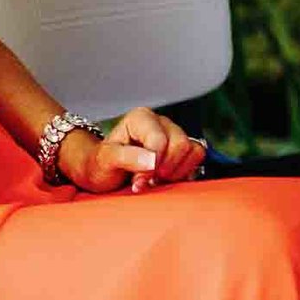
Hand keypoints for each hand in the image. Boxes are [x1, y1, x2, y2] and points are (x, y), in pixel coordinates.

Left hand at [58, 106, 206, 194]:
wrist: (103, 173)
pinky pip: (198, 157)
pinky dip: (186, 172)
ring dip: (176, 171)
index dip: (152, 164)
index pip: (159, 140)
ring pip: (193, 149)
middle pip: (180, 144)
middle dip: (164, 168)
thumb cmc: (101, 164)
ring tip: (155, 180)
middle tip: (146, 180)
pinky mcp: (183, 150)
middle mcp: (160, 123)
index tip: (138, 180)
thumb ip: (126, 157)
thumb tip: (151, 161)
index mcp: (141, 119)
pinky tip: (166, 180)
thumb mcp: (105, 160)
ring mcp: (174, 135)